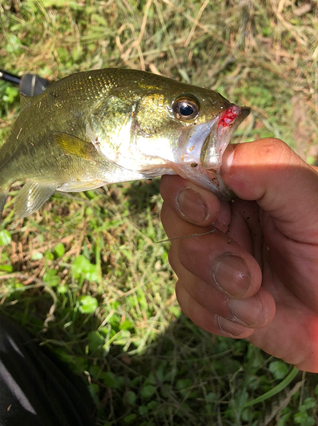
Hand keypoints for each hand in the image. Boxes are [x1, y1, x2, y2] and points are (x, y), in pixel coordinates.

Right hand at [160, 139, 317, 371]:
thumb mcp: (312, 201)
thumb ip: (268, 167)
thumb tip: (220, 161)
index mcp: (241, 188)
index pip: (188, 175)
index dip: (186, 193)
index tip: (208, 212)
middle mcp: (223, 219)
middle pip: (175, 220)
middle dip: (206, 252)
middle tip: (247, 274)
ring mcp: (215, 258)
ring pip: (179, 263)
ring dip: (218, 291)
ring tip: (263, 303)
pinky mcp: (213, 296)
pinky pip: (188, 302)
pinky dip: (218, 315)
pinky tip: (253, 317)